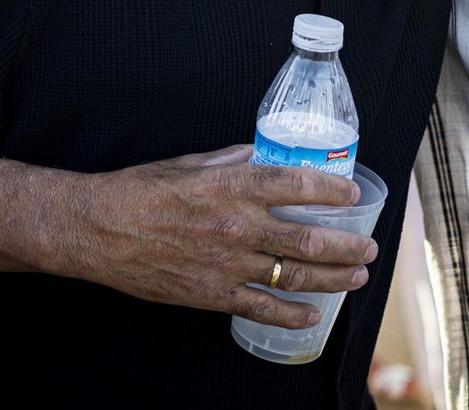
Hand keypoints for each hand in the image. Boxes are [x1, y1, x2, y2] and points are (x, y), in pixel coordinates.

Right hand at [65, 144, 376, 328]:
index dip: (332, 191)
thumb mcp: (191, 163)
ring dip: (333, 278)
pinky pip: (262, 307)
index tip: (354, 195)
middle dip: (347, 246)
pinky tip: (312, 314)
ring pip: (294, 275)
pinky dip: (292, 314)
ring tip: (357, 278)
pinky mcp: (211, 294)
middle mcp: (237, 225)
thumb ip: (233, 160)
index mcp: (233, 185)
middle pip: (308, 239)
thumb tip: (263, 155)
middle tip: (370, 248)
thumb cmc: (141, 190)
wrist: (98, 229)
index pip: (297, 186)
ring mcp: (227, 264)